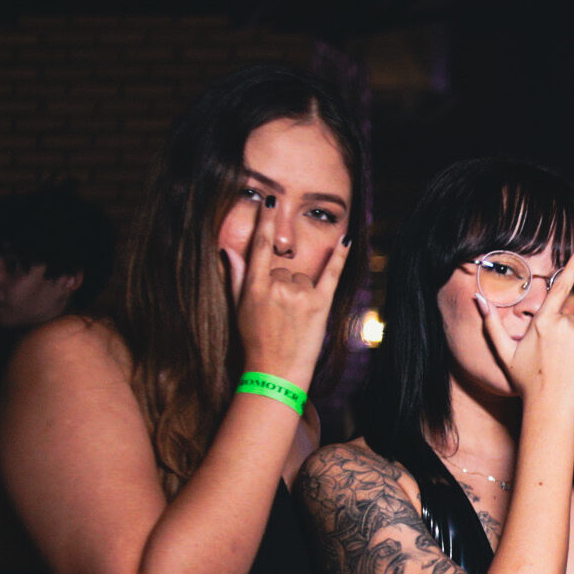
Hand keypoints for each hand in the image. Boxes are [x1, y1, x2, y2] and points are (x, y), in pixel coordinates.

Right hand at [224, 199, 349, 386]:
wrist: (275, 372)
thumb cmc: (254, 341)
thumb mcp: (239, 309)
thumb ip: (236, 277)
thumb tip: (227, 250)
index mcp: (255, 286)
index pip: (259, 246)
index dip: (265, 223)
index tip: (270, 201)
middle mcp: (277, 286)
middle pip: (284, 268)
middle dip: (282, 285)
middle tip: (279, 313)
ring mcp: (300, 294)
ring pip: (302, 277)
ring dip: (300, 291)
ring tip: (293, 318)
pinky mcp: (320, 304)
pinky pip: (332, 274)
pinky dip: (340, 258)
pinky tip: (346, 241)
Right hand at [477, 239, 573, 414]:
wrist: (549, 406)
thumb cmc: (526, 380)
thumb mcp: (504, 351)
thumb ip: (491, 323)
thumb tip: (477, 298)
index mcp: (543, 321)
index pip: (560, 285)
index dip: (573, 262)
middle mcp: (565, 325)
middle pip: (573, 315)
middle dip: (567, 331)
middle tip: (557, 354)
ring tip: (571, 361)